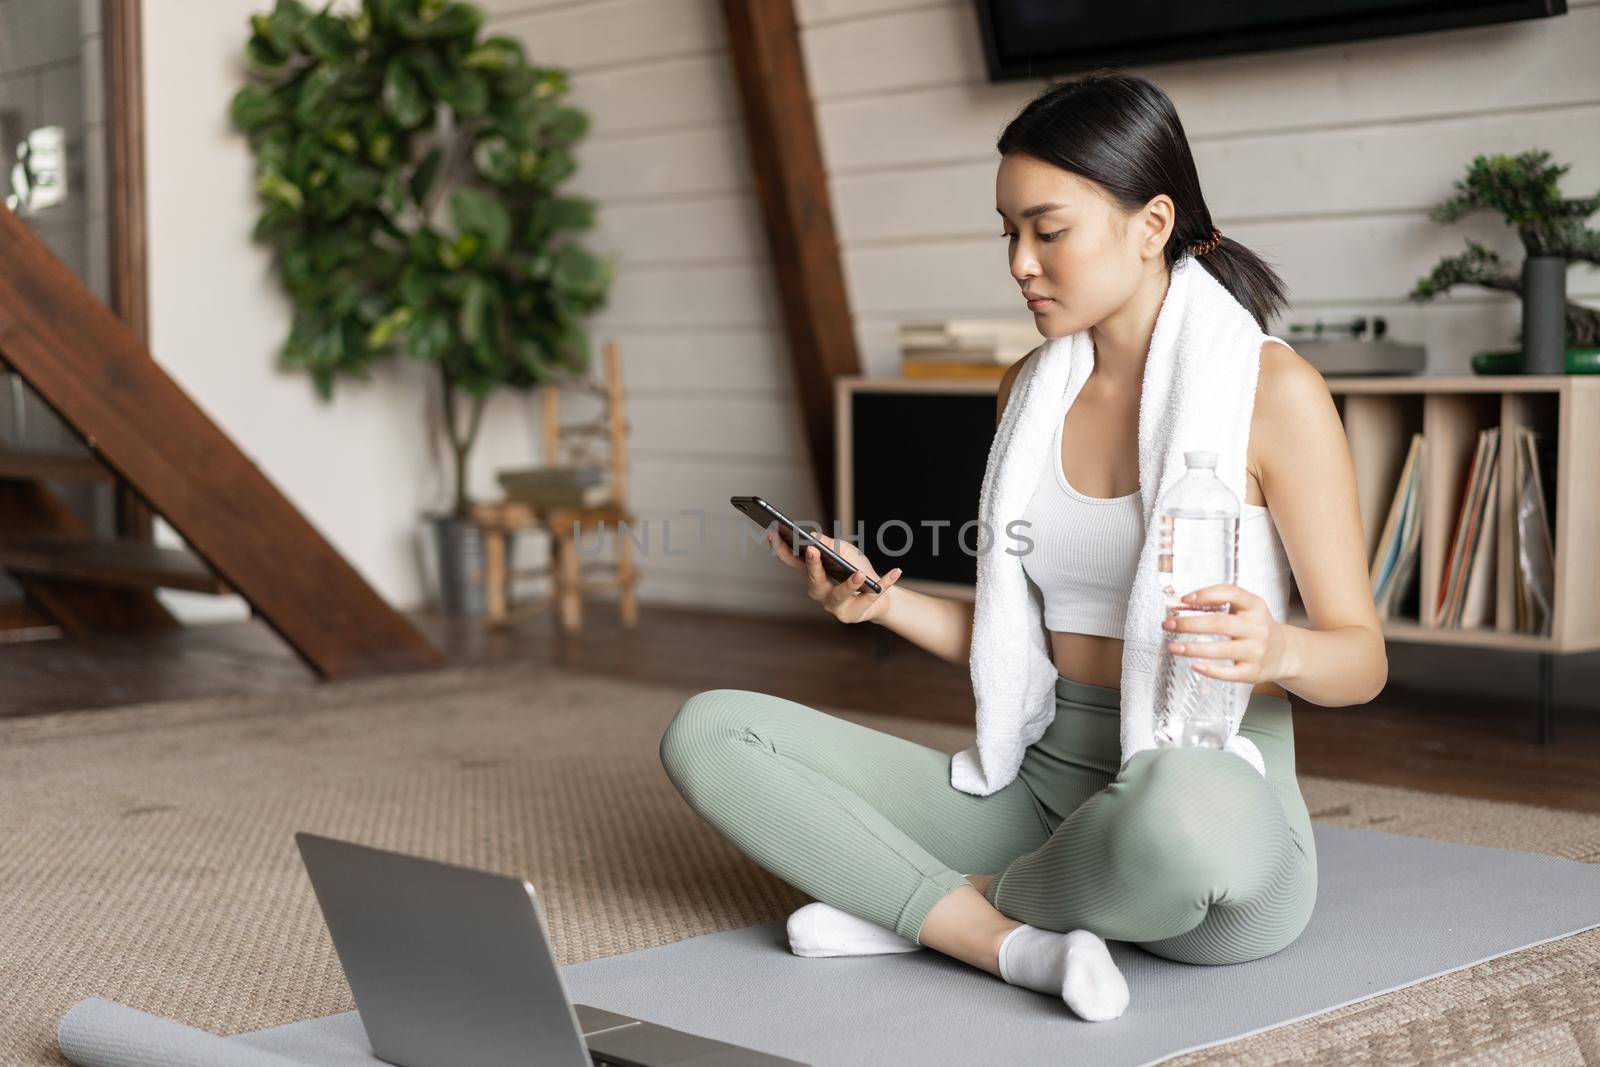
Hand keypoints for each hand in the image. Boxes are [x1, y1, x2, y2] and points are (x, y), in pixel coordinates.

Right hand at [767, 529, 902, 623]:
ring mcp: (835, 605)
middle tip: (813, 550)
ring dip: (850, 583)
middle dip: (813, 565)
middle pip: (814, 579)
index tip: (774, 532)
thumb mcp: (844, 552)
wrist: (878, 594)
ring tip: (860, 574)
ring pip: (841, 594)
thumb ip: (830, 545)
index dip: (780, 548)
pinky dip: (885, 582)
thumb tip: (815, 537)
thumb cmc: (855, 570)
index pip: (791, 561)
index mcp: (812, 574)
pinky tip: (896, 571)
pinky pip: (872, 596)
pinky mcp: (854, 614)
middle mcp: (819, 591)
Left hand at [1161, 583, 1288, 684]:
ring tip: (1173, 647)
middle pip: (1220, 623)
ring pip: (1222, 649)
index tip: (1184, 599)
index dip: (1206, 594)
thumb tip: (1182, 603)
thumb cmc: (1256, 627)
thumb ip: (1222, 603)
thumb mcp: (1247, 609)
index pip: (1231, 593)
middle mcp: (1257, 627)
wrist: (1285, 652)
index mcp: (1255, 606)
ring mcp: (1257, 651)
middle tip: (1167, 624)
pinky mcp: (1253, 671)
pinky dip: (1211, 670)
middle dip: (1190, 624)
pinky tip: (1194, 666)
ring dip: (1193, 648)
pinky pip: (1230, 673)